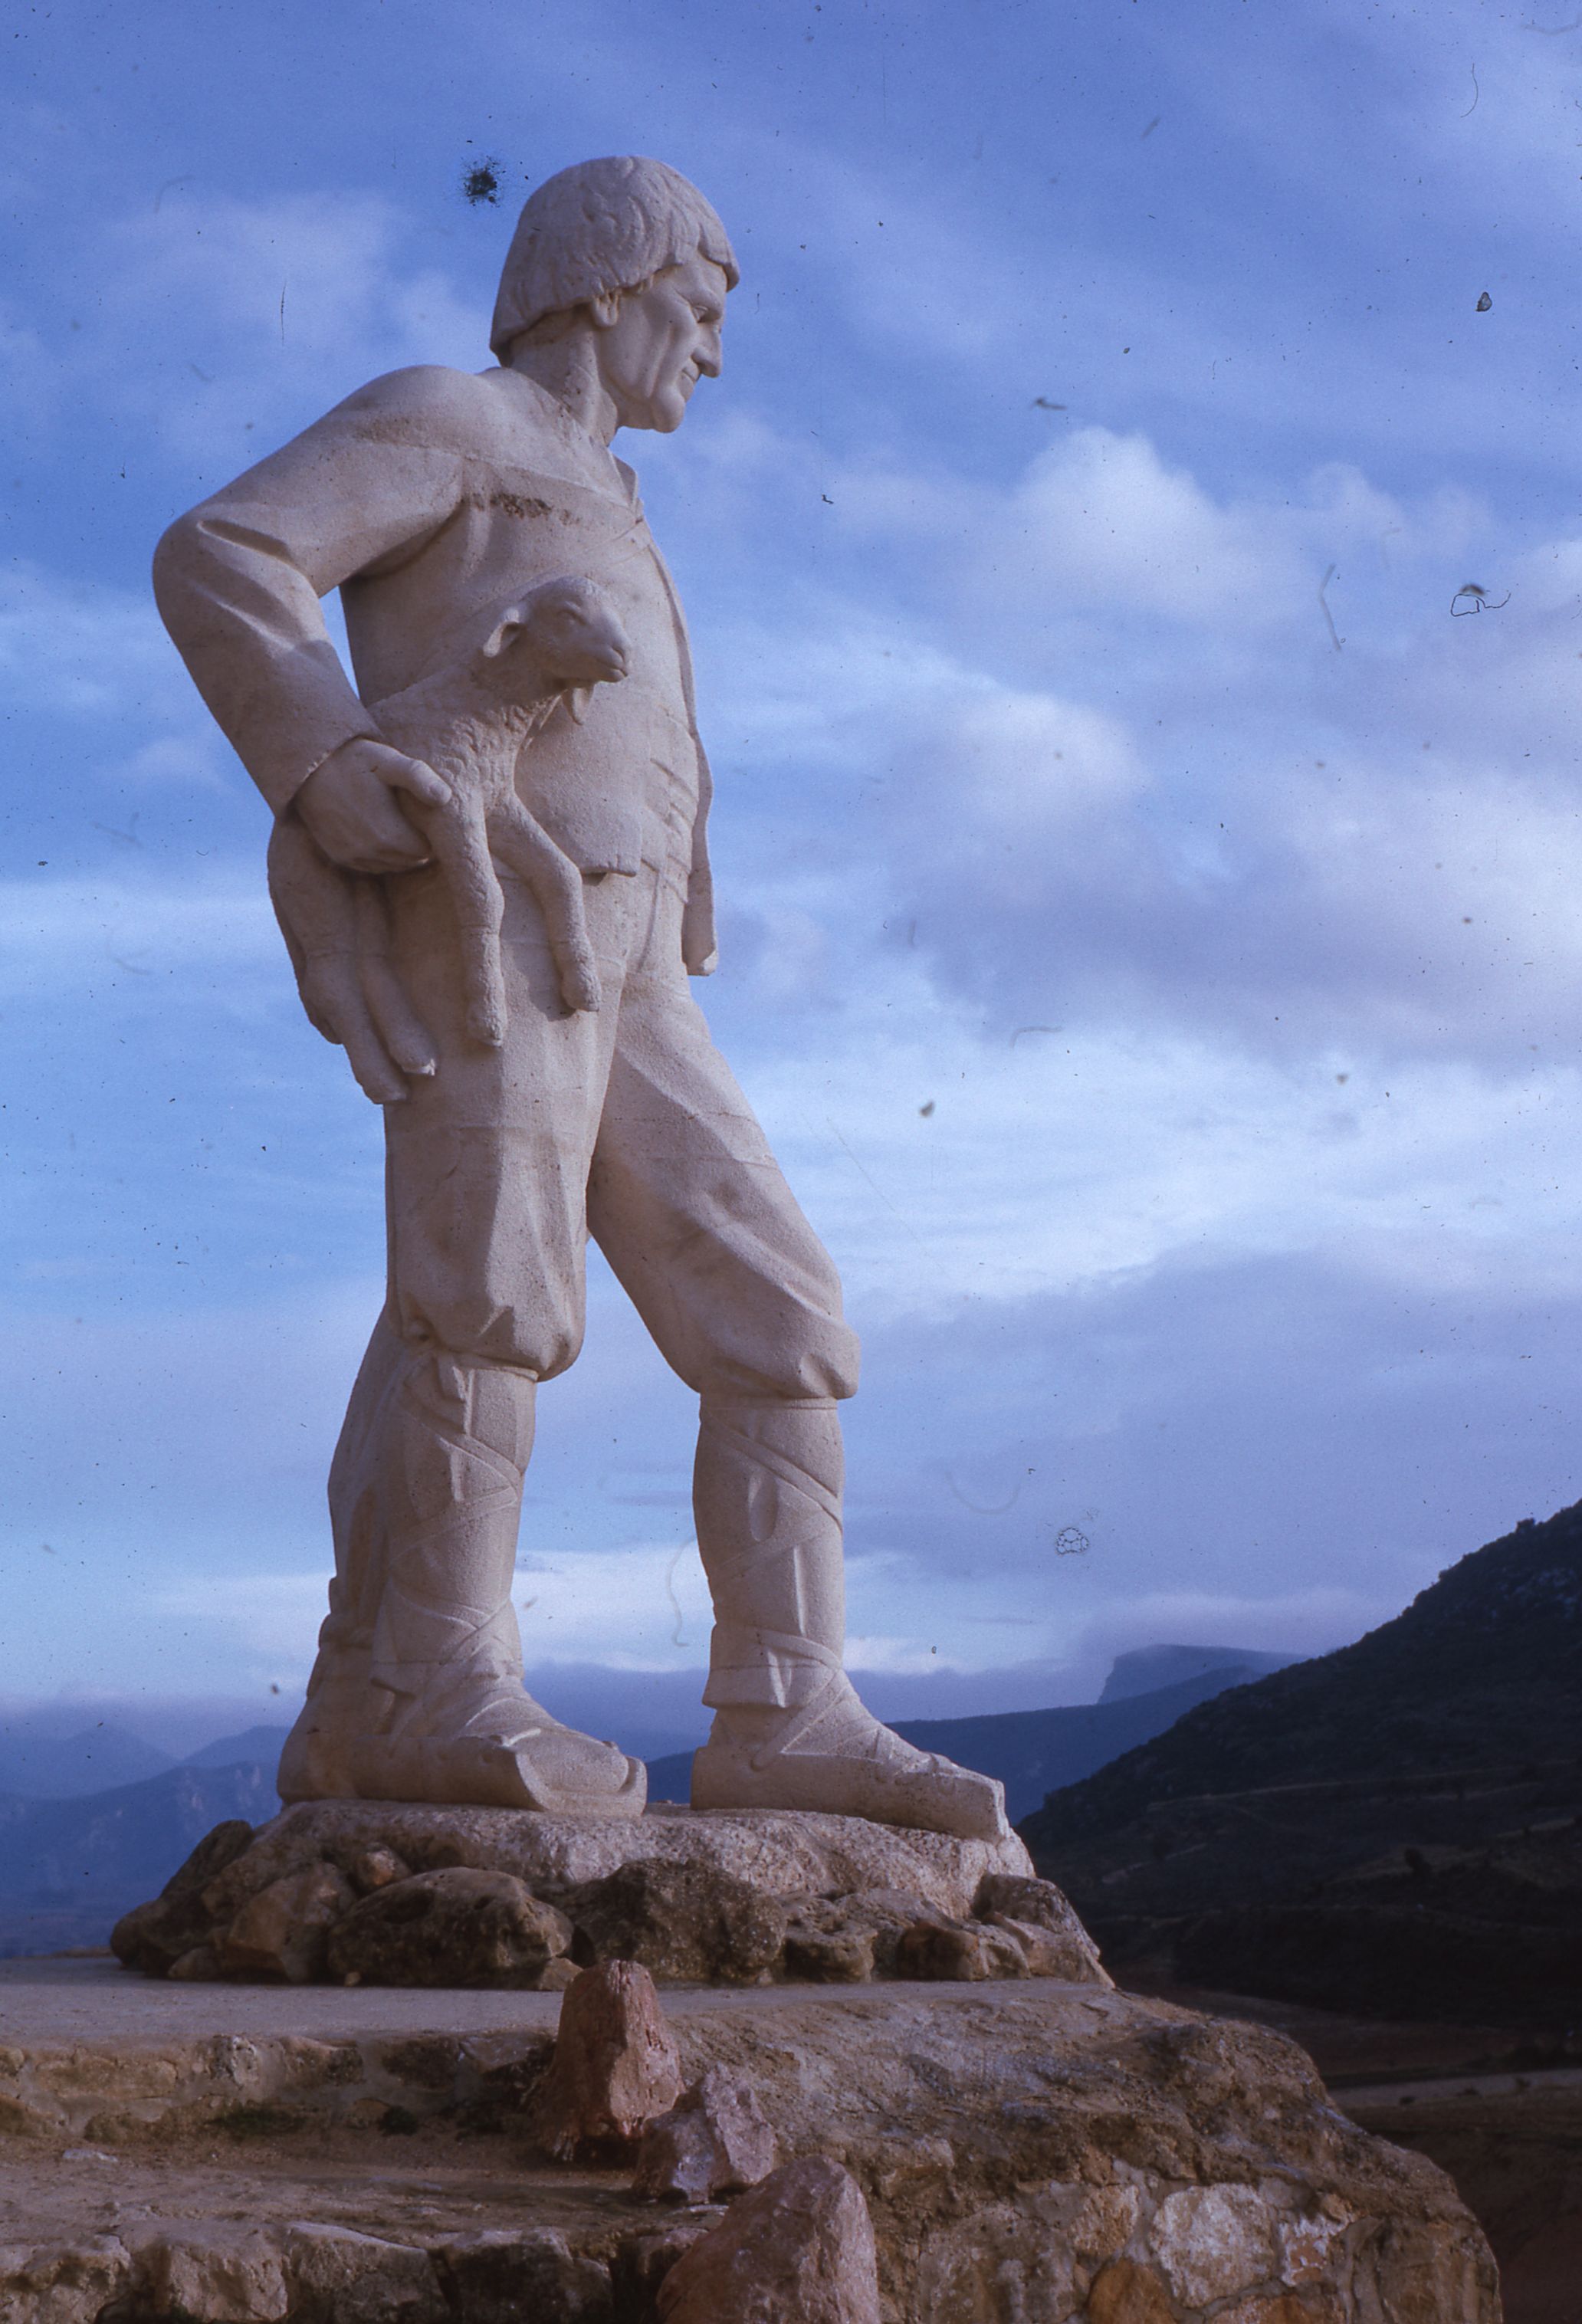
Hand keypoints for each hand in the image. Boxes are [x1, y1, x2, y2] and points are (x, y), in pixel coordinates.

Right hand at [295, 737, 449, 873]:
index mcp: (389, 834)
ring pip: (391, 866)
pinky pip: (370, 865)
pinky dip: (379, 855)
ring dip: (399, 852)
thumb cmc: (354, 759)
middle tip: (417, 821)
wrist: (308, 765)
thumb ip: (419, 778)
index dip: (433, 837)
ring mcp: (352, 856)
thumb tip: (445, 798)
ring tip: (399, 824)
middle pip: (411, 861)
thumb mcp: (389, 760)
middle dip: (418, 845)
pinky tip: (379, 831)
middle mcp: (371, 852)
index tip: (429, 819)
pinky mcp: (338, 855)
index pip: (427, 852)